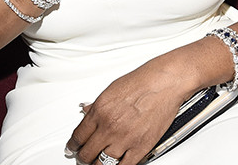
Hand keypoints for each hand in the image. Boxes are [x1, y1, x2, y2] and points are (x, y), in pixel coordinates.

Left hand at [65, 60, 191, 164]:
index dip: (73, 146)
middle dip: (83, 157)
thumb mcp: (112, 89)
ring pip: (102, 164)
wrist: (165, 82)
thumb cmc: (143, 81)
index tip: (72, 148)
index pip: (78, 137)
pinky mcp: (141, 147)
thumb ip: (97, 105)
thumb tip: (86, 113)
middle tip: (83, 157)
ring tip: (97, 163)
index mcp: (99, 111)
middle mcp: (109, 127)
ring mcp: (124, 139)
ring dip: (97, 164)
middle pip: (87, 154)